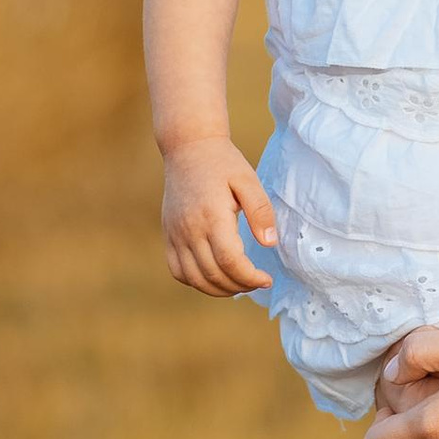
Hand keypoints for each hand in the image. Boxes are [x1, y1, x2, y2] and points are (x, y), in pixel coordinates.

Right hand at [159, 135, 277, 295]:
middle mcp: (189, 229)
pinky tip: (215, 277)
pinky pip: (178, 270)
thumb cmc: (223, 163)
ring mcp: (175, 234)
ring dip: (219, 290)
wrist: (188, 148)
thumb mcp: (249, 180)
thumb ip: (261, 212)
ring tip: (240, 284)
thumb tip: (269, 244)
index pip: (230, 262)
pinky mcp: (168, 235)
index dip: (250, 278)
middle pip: (213, 275)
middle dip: (240, 286)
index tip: (267, 279)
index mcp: (212, 216)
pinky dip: (197, 282)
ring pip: (194, 279)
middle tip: (258, 282)